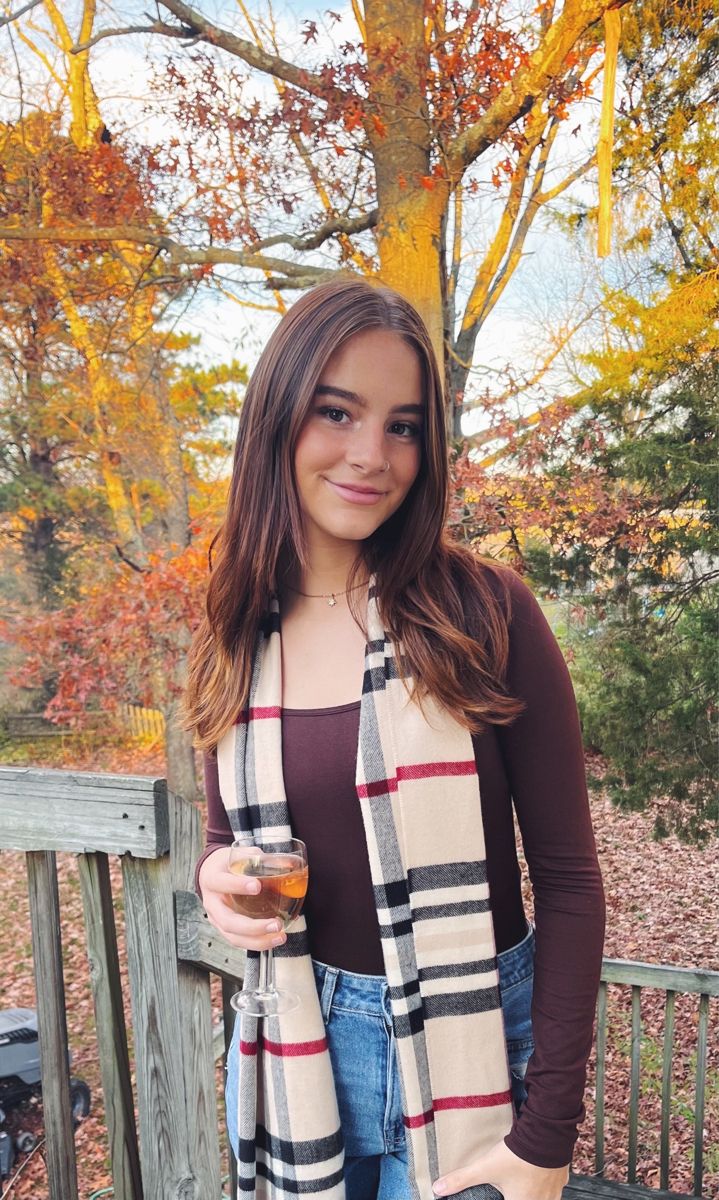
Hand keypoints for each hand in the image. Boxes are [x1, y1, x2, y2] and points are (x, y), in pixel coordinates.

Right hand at [198, 846, 287, 951]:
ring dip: (258, 941)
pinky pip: (239, 940)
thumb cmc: (226, 863)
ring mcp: (216, 918)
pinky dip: (258, 943)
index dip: (238, 885)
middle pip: (228, 921)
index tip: (257, 886)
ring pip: (234, 937)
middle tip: (276, 924)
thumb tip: (287, 864)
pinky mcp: (224, 928)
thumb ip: (260, 858)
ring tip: (280, 936)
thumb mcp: (239, 854)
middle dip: (253, 927)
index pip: (222, 883)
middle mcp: (212, 903)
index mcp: (212, 879)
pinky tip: (274, 938)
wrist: (210, 872)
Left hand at [432, 1138, 568, 1199]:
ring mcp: (554, 1191)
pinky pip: (555, 1187)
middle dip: (518, 1195)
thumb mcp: (486, 1167)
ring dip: (533, 1193)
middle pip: (526, 1199)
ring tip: (523, 1182)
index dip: (505, 1198)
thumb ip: (462, 1179)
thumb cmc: (517, 1155)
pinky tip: (538, 1173)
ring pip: (544, 1198)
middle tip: (510, 1188)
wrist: (546, 1134)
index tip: (502, 1194)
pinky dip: (546, 1184)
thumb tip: (437, 1189)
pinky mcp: (562, 1177)